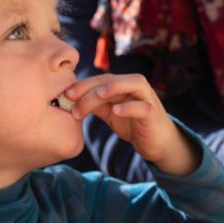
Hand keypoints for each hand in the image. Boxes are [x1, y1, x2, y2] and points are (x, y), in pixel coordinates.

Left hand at [66, 73, 199, 175]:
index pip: (100, 79)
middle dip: (90, 87)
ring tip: (97, 95)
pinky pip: (143, 106)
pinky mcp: (153, 112)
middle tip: (72, 98)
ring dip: (113, 87)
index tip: (65, 94)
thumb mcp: (111, 113)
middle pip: (111, 79)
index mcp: (123, 85)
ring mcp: (146, 98)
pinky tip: (116, 111)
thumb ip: (96, 104)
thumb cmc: (133, 124)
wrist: (158, 143)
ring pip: (131, 84)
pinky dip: (129, 107)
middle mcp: (135, 86)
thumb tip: (72, 99)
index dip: (83, 84)